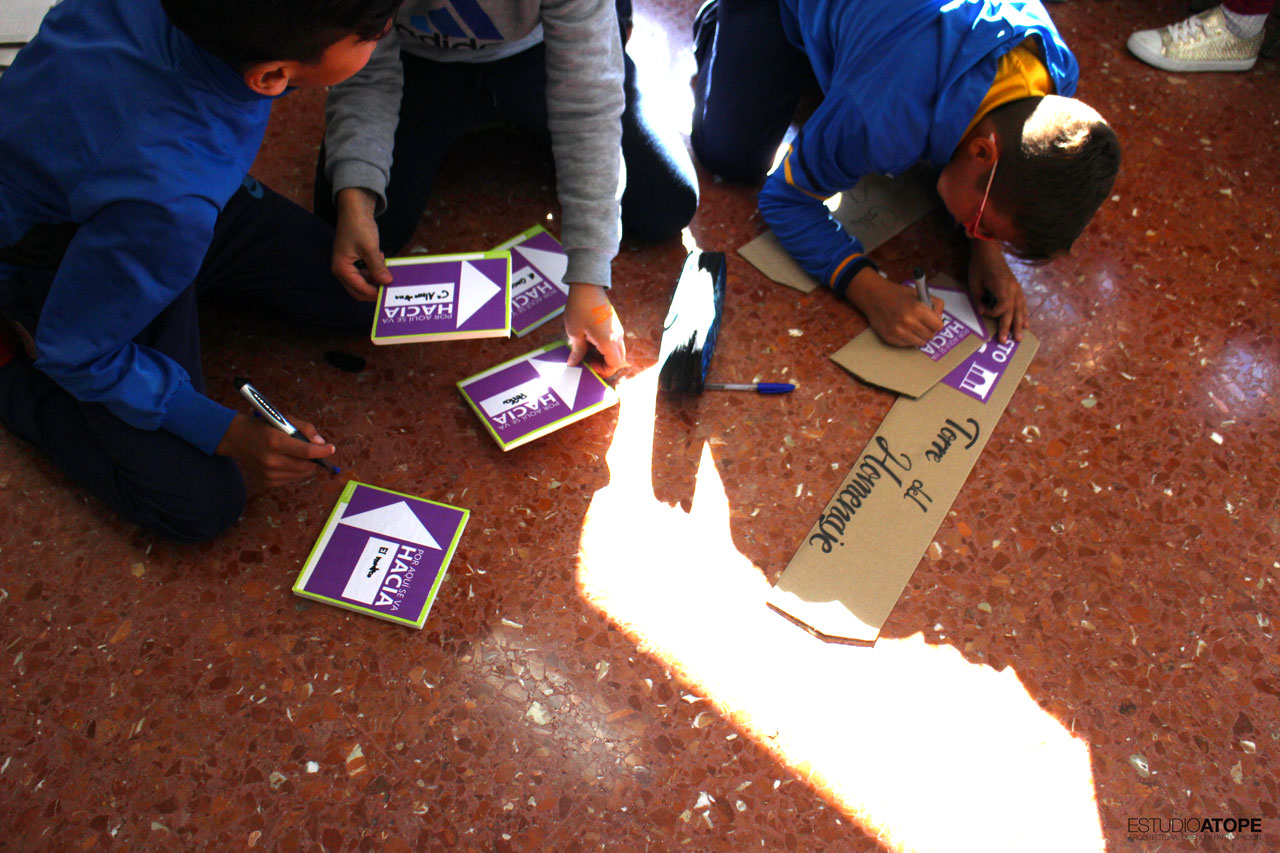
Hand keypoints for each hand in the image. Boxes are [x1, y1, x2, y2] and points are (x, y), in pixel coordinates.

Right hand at [215, 413, 336, 489]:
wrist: (236, 438)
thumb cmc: (263, 426)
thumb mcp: (284, 419)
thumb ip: (306, 429)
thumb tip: (322, 444)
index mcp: (275, 441)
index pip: (306, 451)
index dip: (322, 451)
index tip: (331, 448)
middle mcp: (270, 460)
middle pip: (306, 466)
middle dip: (314, 459)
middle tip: (313, 450)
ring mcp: (268, 474)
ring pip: (301, 474)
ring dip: (305, 465)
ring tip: (294, 454)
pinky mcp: (266, 482)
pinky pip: (291, 479)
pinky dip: (294, 471)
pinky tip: (285, 461)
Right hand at [332, 187, 392, 300]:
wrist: (354, 208)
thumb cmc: (359, 226)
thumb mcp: (370, 249)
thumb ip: (377, 268)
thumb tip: (387, 282)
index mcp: (341, 268)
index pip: (359, 289)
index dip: (374, 294)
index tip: (389, 295)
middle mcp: (341, 269)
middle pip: (358, 290)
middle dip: (373, 291)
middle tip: (389, 290)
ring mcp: (345, 265)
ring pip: (361, 282)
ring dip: (374, 281)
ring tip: (387, 274)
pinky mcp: (352, 260)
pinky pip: (363, 273)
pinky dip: (372, 272)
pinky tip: (380, 263)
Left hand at [565, 283, 626, 376]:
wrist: (587, 286)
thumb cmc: (580, 308)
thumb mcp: (574, 332)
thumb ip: (577, 350)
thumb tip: (573, 362)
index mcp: (608, 341)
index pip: (615, 364)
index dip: (603, 370)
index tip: (589, 367)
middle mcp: (617, 336)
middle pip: (618, 359)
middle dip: (605, 365)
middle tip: (589, 362)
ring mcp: (617, 329)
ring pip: (617, 350)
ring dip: (605, 355)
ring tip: (588, 351)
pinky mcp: (614, 323)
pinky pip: (614, 341)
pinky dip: (605, 346)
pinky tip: (590, 340)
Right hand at [847, 267, 944, 346]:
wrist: (874, 297)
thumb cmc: (898, 295)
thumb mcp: (919, 293)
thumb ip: (936, 304)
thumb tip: (940, 318)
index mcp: (918, 309)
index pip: (938, 326)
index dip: (937, 323)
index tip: (933, 321)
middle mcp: (908, 322)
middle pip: (930, 336)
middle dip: (929, 330)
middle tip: (923, 324)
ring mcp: (898, 332)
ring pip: (920, 343)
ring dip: (919, 336)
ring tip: (913, 327)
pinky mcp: (890, 338)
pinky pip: (907, 344)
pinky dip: (908, 339)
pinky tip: (903, 329)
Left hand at [968, 239, 1025, 342]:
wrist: (987, 249)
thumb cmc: (979, 265)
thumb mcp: (974, 283)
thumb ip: (979, 299)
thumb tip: (982, 312)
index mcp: (1002, 287)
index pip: (1002, 308)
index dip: (992, 313)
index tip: (983, 310)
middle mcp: (1012, 288)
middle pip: (1013, 312)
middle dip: (1010, 328)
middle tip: (1008, 342)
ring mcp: (1016, 287)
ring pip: (1020, 309)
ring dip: (1020, 323)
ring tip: (1020, 336)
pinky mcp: (1015, 286)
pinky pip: (1022, 302)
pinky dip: (1024, 313)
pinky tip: (1025, 322)